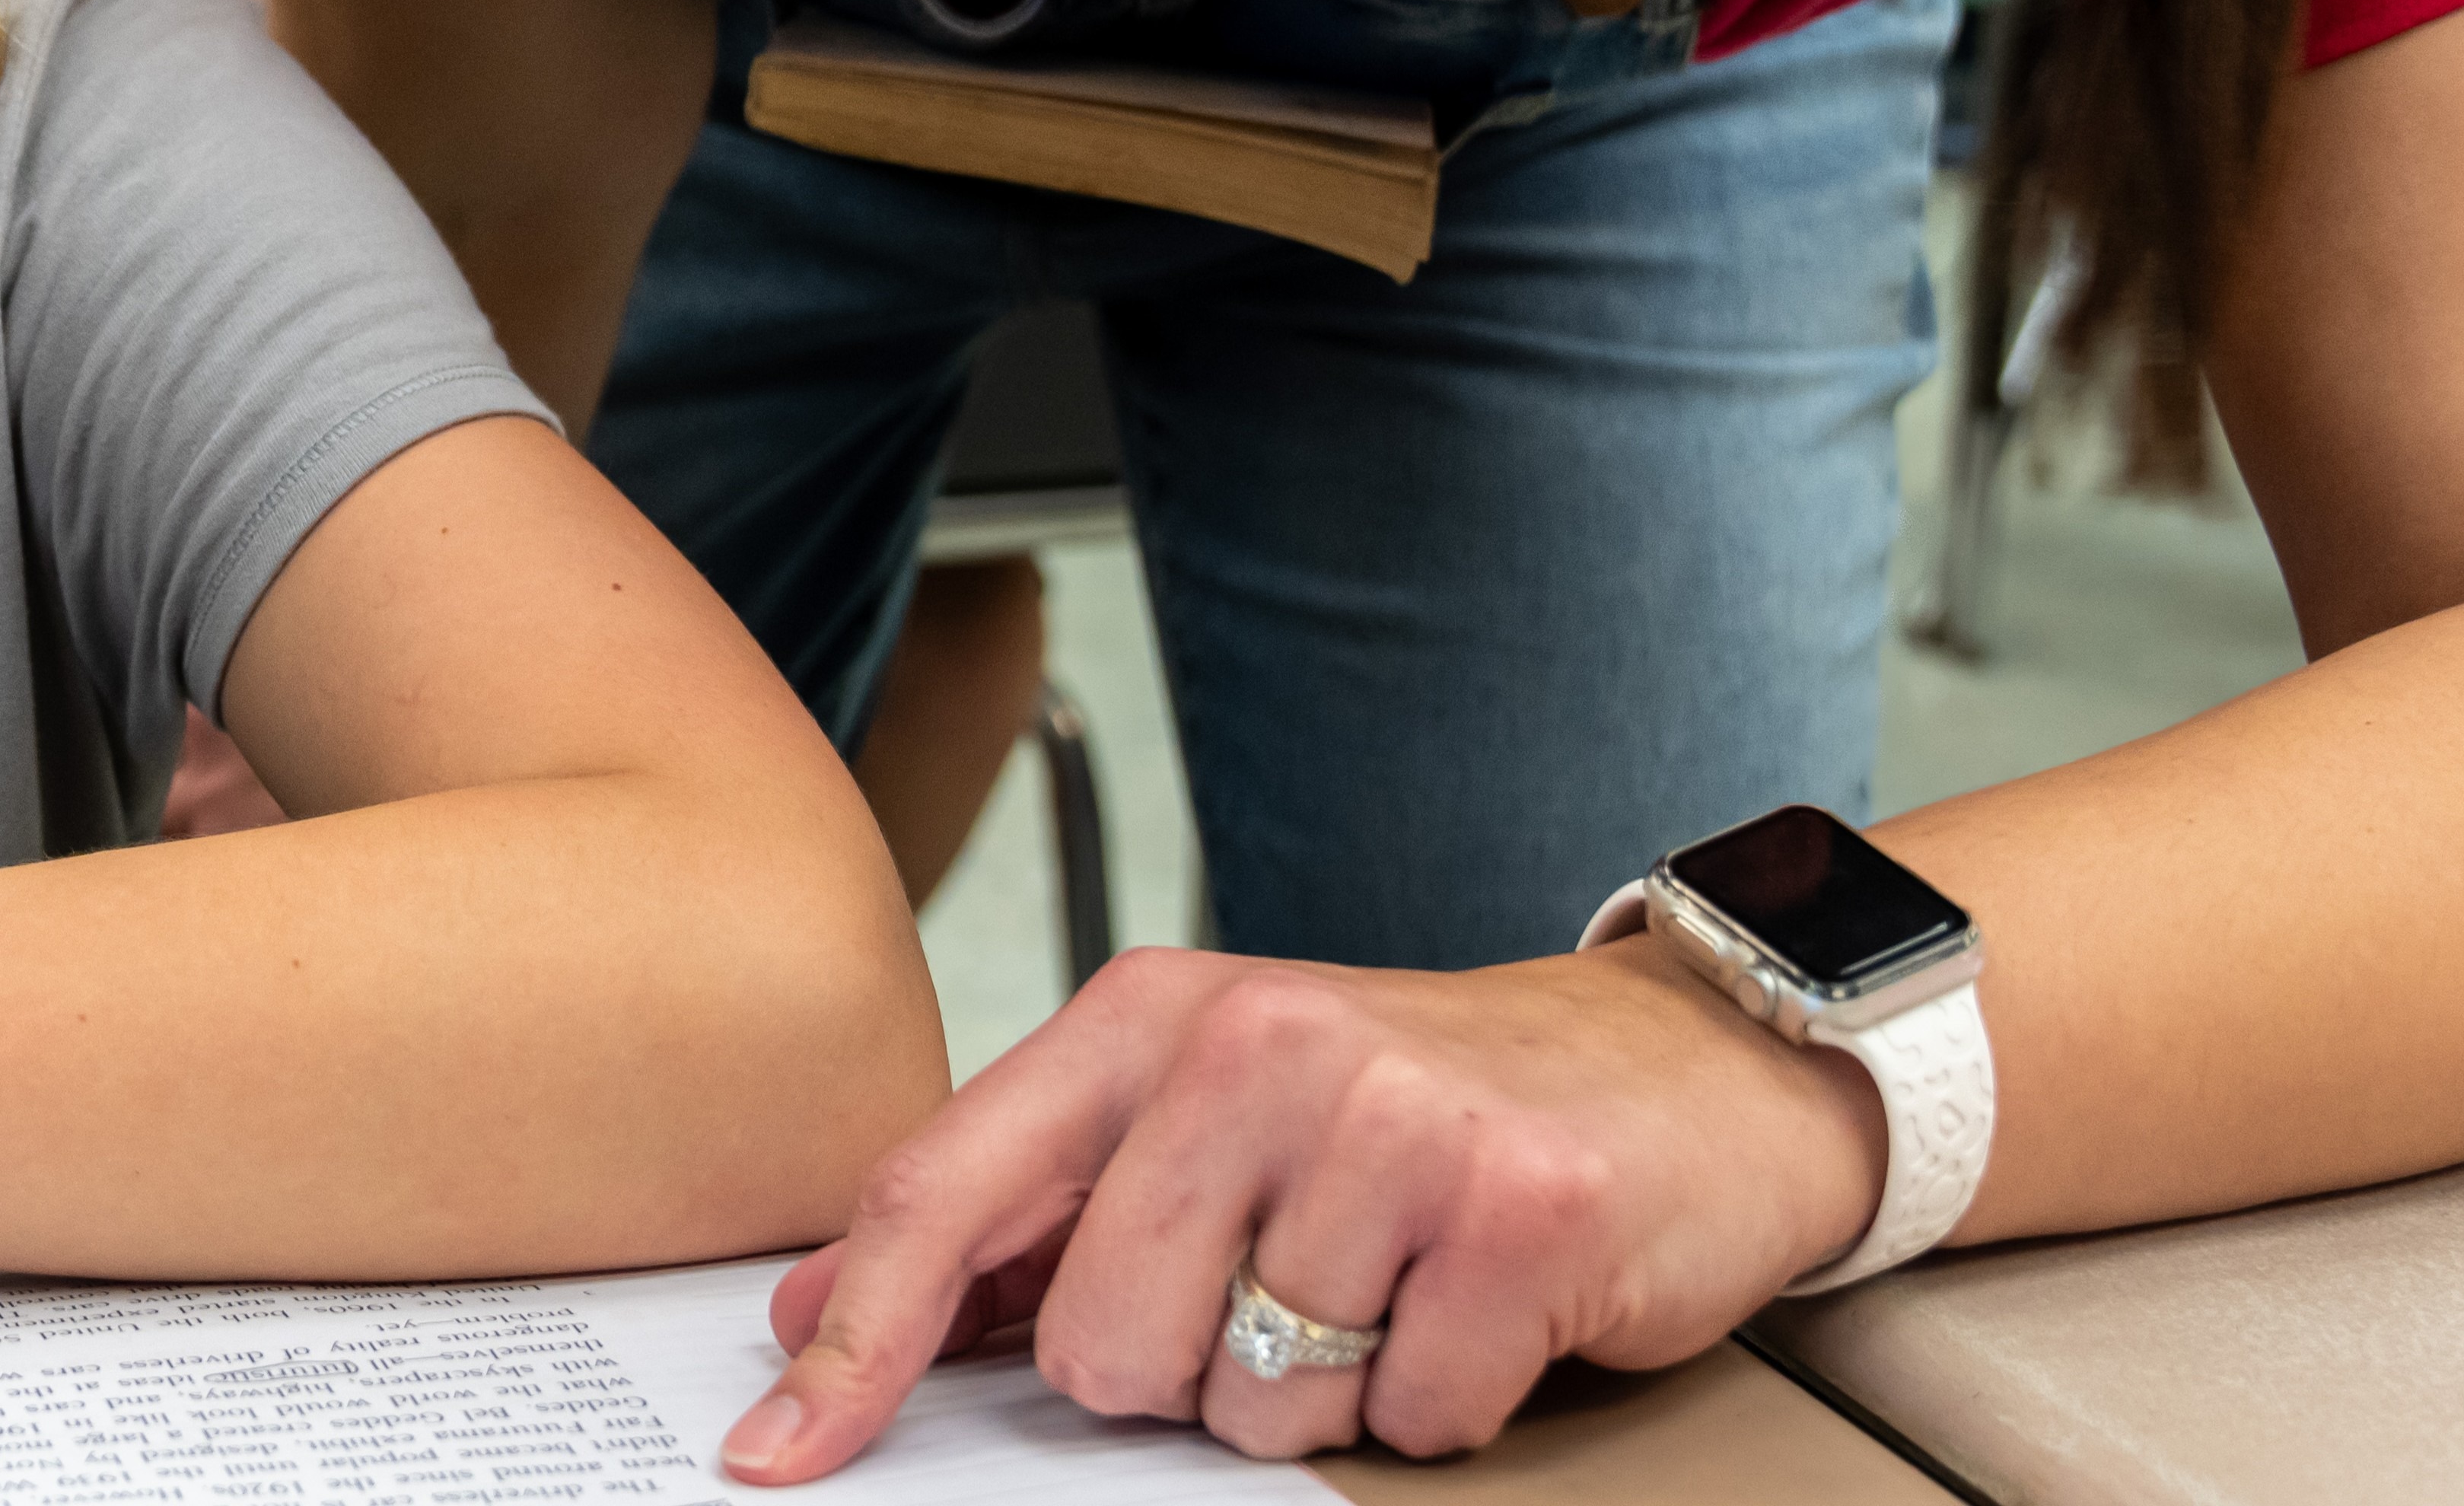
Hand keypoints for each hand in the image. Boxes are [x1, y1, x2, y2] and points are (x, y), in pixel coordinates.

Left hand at [719, 941, 1881, 1478]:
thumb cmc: (1420, 1100)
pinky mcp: (1519, 1210)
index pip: (950, 1192)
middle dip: (1184, 1370)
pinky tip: (1475, 1306)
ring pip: (1253, 1402)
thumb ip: (1022, 1208)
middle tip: (1283, 1292)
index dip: (858, 1343)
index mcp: (1153, 1015)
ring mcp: (1393, 1121)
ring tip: (1391, 1284)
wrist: (1684, 1068)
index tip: (779, 1448)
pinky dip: (1437, 1398)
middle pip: (1104, 1347)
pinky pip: (1402, 1415)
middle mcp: (1260, 1044)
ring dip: (1321, 1388)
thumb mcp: (1199, 1111)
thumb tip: (832, 1305)